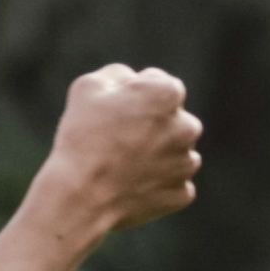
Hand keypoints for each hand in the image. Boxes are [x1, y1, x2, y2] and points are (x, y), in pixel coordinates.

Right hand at [37, 65, 201, 240]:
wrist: (81, 196)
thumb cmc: (83, 137)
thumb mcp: (88, 86)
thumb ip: (118, 75)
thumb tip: (132, 82)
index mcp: (168, 93)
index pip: (157, 83)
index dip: (133, 95)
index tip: (113, 111)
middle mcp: (188, 126)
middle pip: (171, 118)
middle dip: (152, 124)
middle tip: (118, 139)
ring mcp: (187, 162)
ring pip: (175, 151)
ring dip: (156, 154)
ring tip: (124, 165)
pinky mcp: (182, 193)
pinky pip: (173, 183)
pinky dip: (156, 183)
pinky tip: (132, 185)